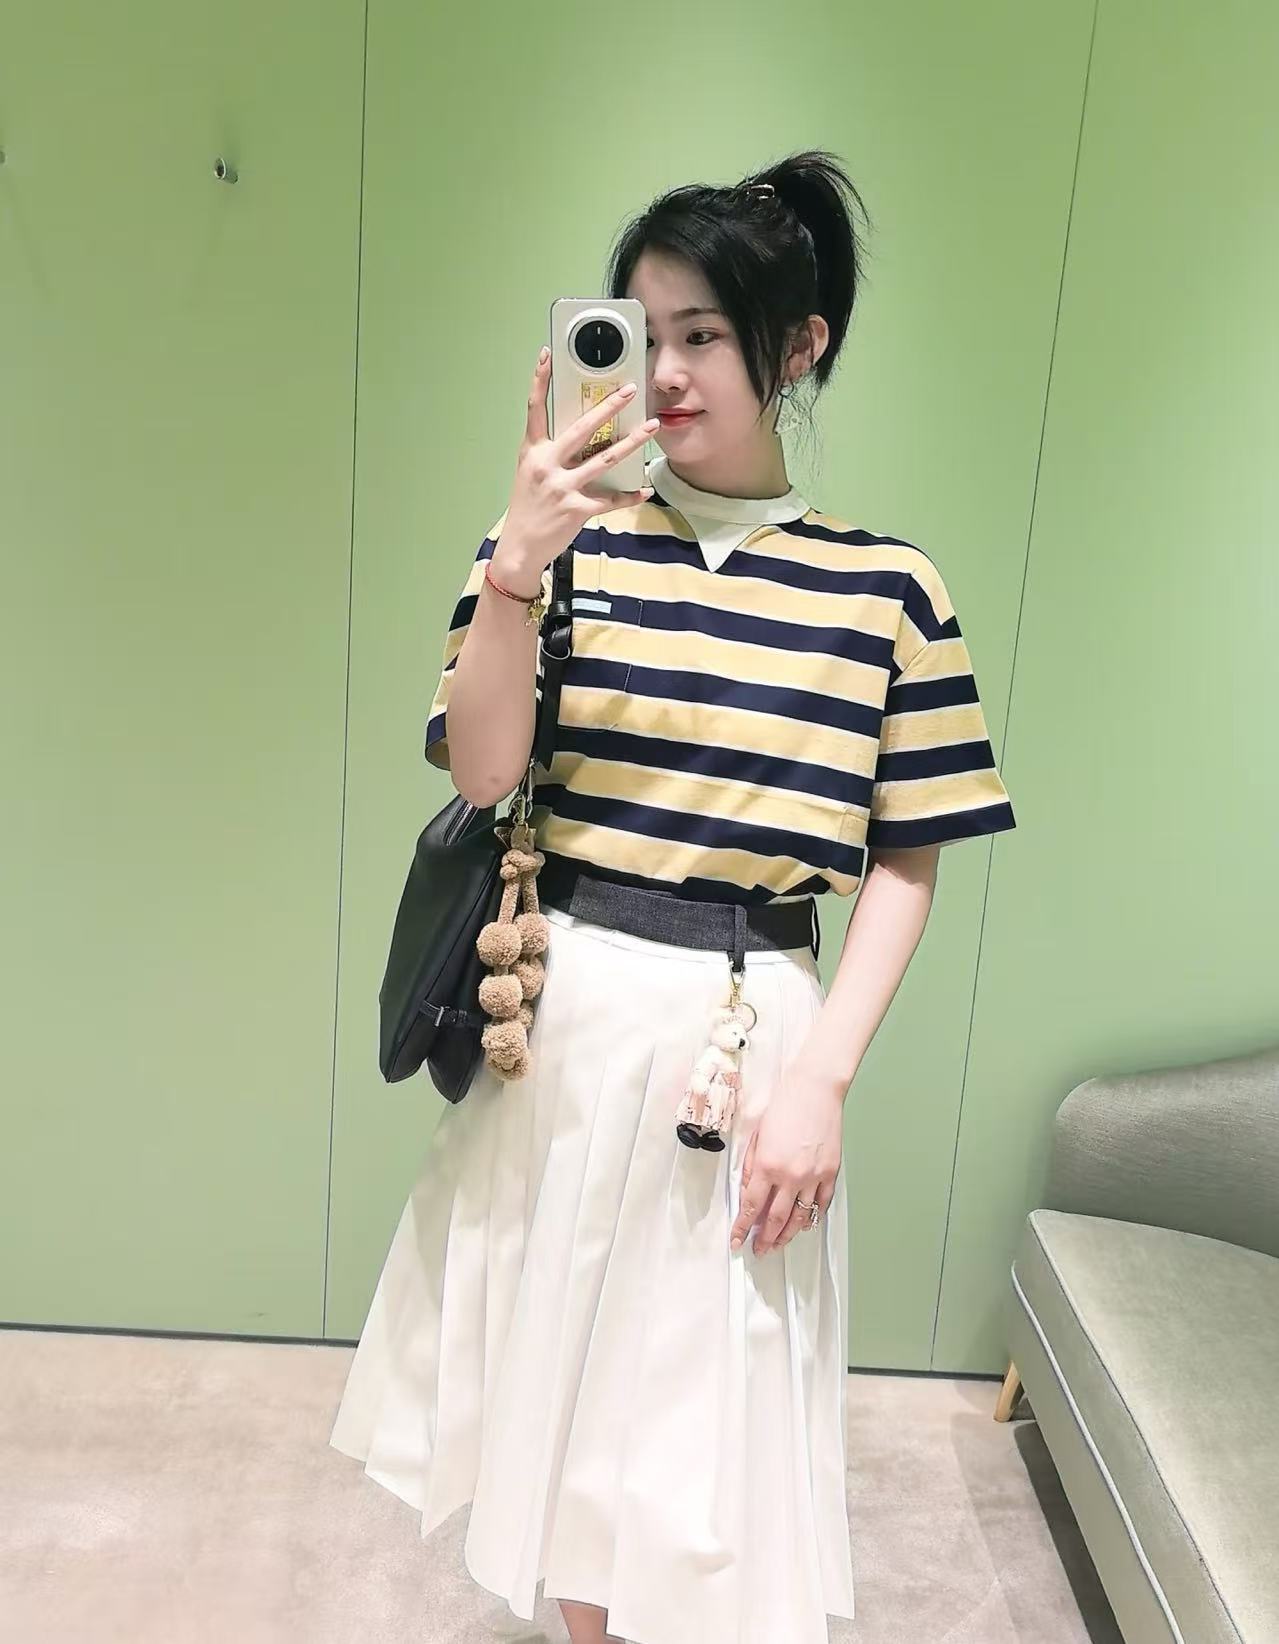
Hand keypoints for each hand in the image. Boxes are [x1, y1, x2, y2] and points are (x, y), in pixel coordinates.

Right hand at [502, 347, 658, 577]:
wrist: (520, 547)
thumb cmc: (527, 509)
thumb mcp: (530, 474)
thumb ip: (550, 453)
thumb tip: (580, 437)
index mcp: (533, 452)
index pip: (534, 409)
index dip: (539, 380)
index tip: (547, 355)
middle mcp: (546, 465)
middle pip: (581, 429)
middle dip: (608, 408)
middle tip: (628, 391)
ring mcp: (562, 487)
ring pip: (604, 459)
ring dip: (631, 443)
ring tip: (650, 428)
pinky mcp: (576, 509)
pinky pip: (609, 499)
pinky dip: (628, 495)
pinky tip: (643, 489)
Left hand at [729, 1067, 844, 1255]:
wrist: (815, 1088)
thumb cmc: (784, 1105)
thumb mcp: (756, 1135)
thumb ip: (750, 1167)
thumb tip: (748, 1193)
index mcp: (767, 1165)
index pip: (751, 1206)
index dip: (742, 1227)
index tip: (737, 1241)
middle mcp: (791, 1176)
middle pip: (775, 1219)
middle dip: (764, 1239)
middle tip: (758, 1250)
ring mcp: (813, 1177)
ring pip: (799, 1218)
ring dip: (786, 1235)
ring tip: (778, 1244)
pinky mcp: (831, 1173)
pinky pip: (821, 1204)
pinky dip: (812, 1218)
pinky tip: (804, 1225)